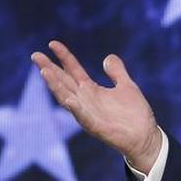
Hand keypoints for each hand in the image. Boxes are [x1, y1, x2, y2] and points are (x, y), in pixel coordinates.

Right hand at [30, 40, 162, 172]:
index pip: (73, 70)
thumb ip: (116, 72)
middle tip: (35, 55)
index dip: (63, 56)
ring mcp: (88, 113)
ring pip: (66, 97)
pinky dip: (75, 108)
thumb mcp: (127, 86)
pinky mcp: (95, 126)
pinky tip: (69, 99)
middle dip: (49, 68)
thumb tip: (108, 57)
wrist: (145, 137)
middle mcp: (85, 100)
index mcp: (91, 90)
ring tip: (44, 71)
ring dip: (55, 85)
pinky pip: (82, 116)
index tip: (52, 43)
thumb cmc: (135, 114)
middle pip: (63, 81)